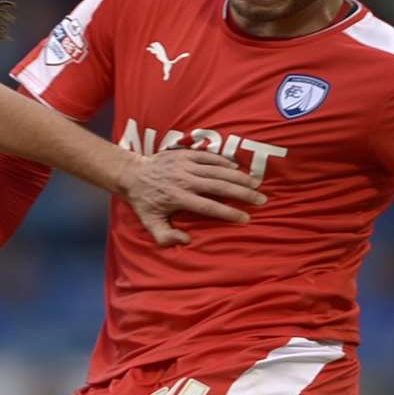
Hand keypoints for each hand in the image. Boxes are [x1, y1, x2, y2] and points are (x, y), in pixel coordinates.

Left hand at [117, 150, 265, 246]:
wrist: (132, 174)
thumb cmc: (144, 202)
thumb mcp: (150, 223)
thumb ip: (165, 236)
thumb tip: (186, 240)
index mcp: (178, 198)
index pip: (208, 206)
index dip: (228, 212)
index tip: (245, 218)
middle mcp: (184, 180)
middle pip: (219, 186)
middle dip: (242, 193)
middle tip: (261, 199)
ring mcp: (185, 165)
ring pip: (217, 170)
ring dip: (239, 177)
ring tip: (256, 184)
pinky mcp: (185, 154)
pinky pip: (209, 157)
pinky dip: (224, 162)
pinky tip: (238, 169)